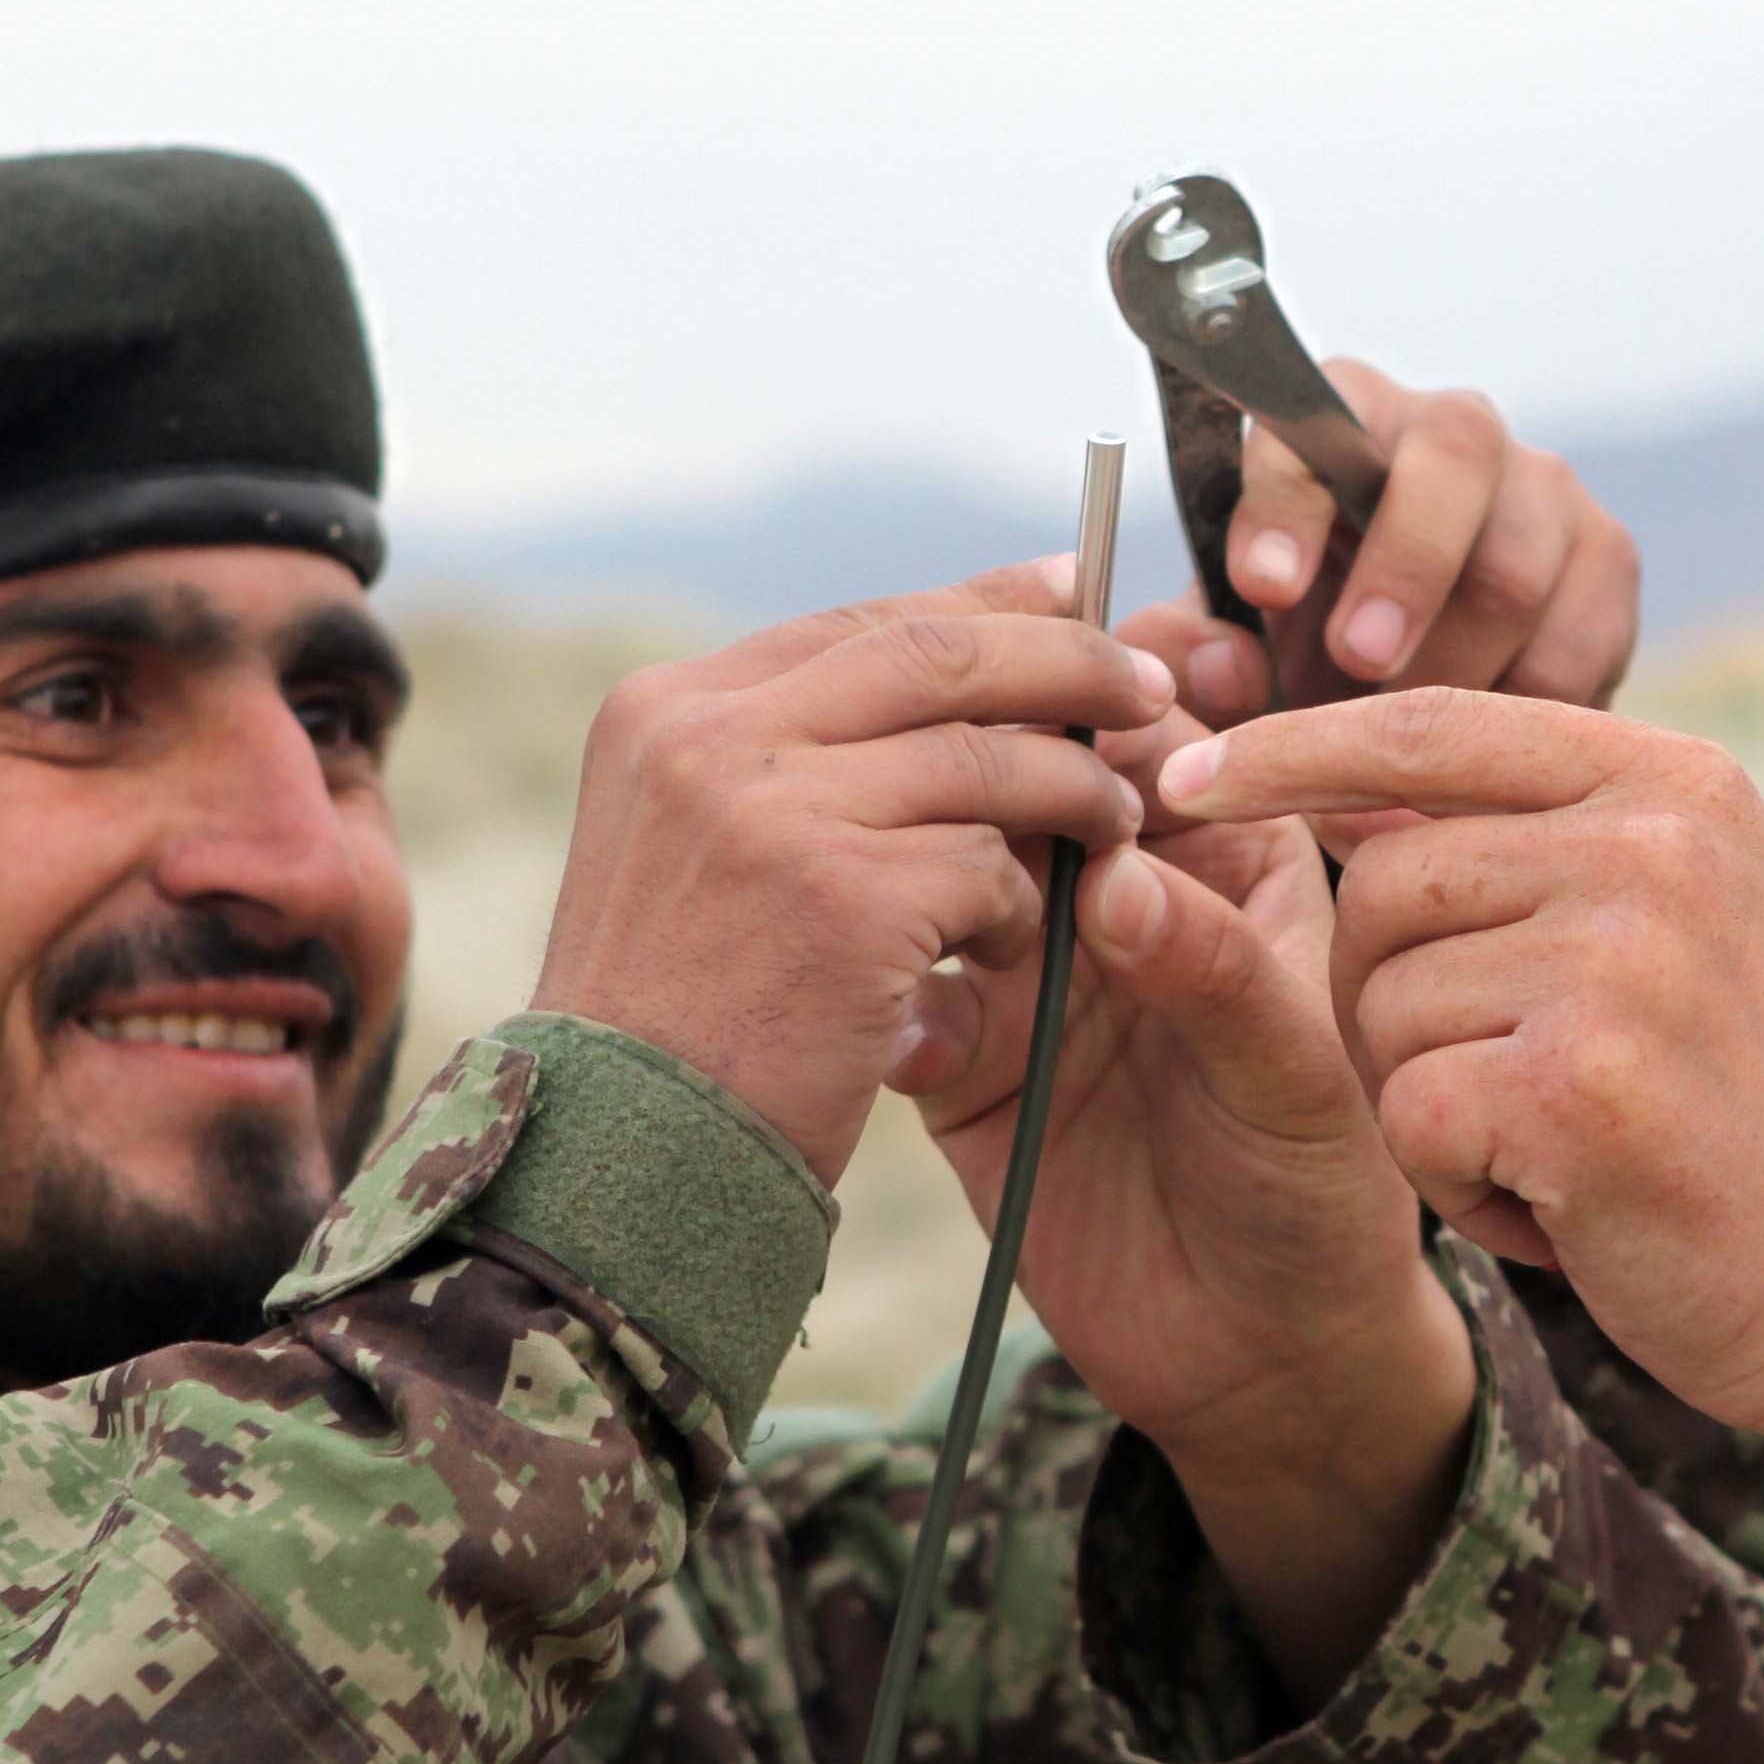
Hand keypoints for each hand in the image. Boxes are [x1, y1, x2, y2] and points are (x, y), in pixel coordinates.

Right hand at [529, 564, 1165, 1182]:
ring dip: (1071, 793)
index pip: (858, 623)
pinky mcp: (841, 894)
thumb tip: (932, 678)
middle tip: (1148, 686)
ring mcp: (770, 807)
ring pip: (982, 755)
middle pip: (933, 652)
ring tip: (1115, 828)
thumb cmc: (670, 1031)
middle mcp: (707, 735)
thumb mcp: (687, 857)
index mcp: (667, 710)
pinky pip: (986, 864)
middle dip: (1064, 659)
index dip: (983, 607)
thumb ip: (781, 764)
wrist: (616, 1168)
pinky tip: (1007, 954)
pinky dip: (1019, 907)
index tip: (1073, 595)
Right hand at [895, 789, 1475, 1697]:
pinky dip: (894, 1007)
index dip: (1108, 693)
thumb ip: (1215, 969)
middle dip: (994, 773)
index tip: (1080, 715)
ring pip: (948, 865)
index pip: (1154, 724)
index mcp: (1223, 848)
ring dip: (931, 878)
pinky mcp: (958, 1060)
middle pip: (1030, 772)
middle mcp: (1119, 888)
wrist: (1260, 1358)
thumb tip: (1118, 878)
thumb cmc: (1322, 1194)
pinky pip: (900, 997)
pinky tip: (921, 1048)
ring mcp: (1029, 969)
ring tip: (961, 939)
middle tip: (992, 824)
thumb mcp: (1294, 1072)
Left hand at [1144, 359, 1642, 721]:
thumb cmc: (1306, 650)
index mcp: (1340, 426)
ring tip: (1407, 742)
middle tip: (1361, 660)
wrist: (1425, 693)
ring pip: (1520, 562)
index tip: (1263, 586)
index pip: (1313, 422)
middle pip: (1454, 456)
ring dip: (1457, 662)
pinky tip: (1477, 754)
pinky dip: (1524, 707)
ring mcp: (1545, 492)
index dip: (1289, 499)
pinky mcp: (1608, 562)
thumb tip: (1214, 668)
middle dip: (1406, 563)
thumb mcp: (1234, 656)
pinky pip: (1580, 638)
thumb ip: (1198, 658)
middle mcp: (1453, 432)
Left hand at [1152, 691, 1763, 1505]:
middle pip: (1382, 883)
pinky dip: (1456, 1182)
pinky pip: (1407, 1110)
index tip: (1186, 782)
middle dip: (1389, 999)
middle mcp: (1655, 844)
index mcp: (1676, 781)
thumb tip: (1330, 776)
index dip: (1291, 750)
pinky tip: (1559, 1202)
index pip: (1429, 725)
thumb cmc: (1742, 1109)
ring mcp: (1622, 956)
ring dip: (1428, 1098)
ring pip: (1382, 1001)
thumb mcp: (1667, 921)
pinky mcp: (1579, 1080)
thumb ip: (1529, 837)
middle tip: (1502, 1082)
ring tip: (1553, 1142)